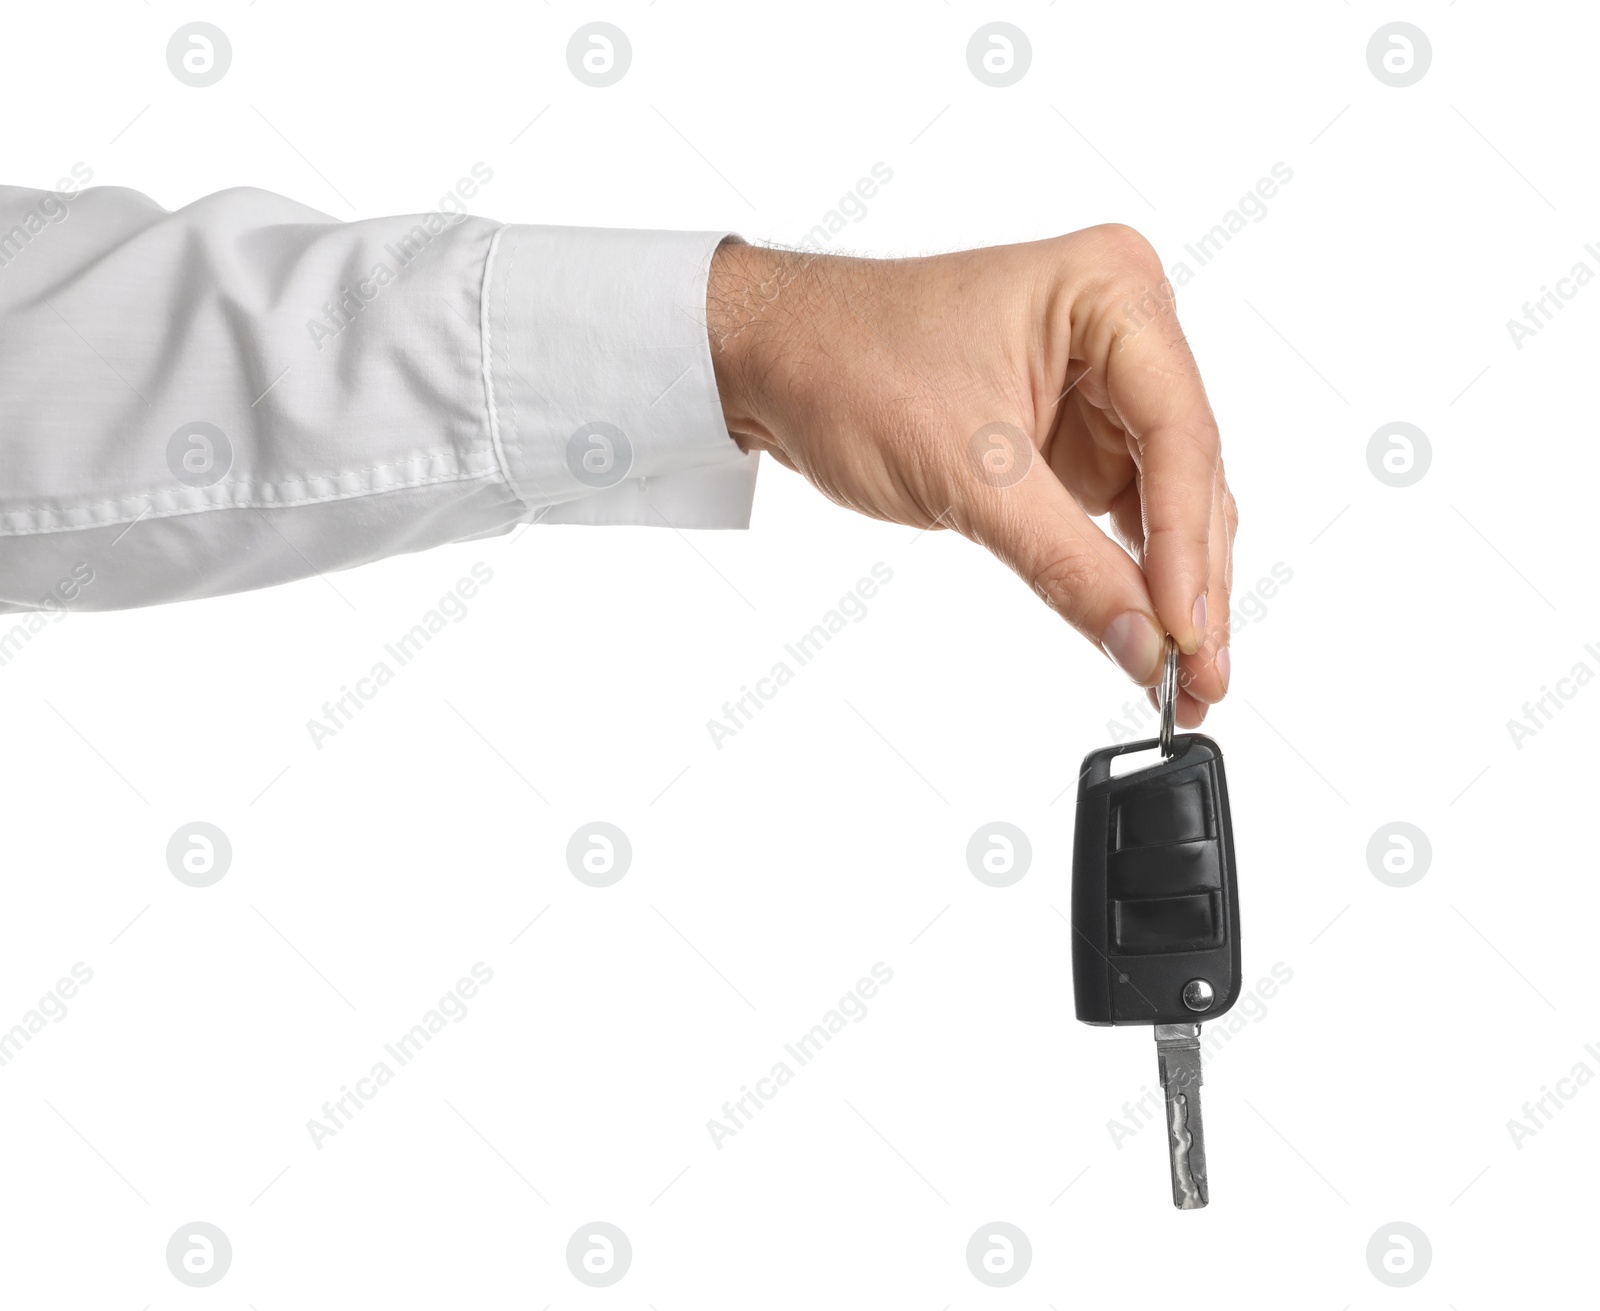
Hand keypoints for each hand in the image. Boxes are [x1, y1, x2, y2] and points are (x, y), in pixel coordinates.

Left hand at [706, 226, 1233, 725]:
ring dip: (1173, 590)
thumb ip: (1065, 563)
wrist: (769, 358)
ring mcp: (1103, 386)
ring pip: (1168, 502)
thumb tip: (1144, 648)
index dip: (1186, 546)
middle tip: (1202, 679)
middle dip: (1192, 582)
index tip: (1187, 636)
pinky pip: (1125, 513)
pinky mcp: (1073, 435)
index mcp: (1111, 293)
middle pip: (1188, 472)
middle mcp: (1124, 330)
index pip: (1180, 434)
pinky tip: (1149, 636)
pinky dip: (1132, 575)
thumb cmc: (848, 366)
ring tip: (1187, 681)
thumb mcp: (964, 472)